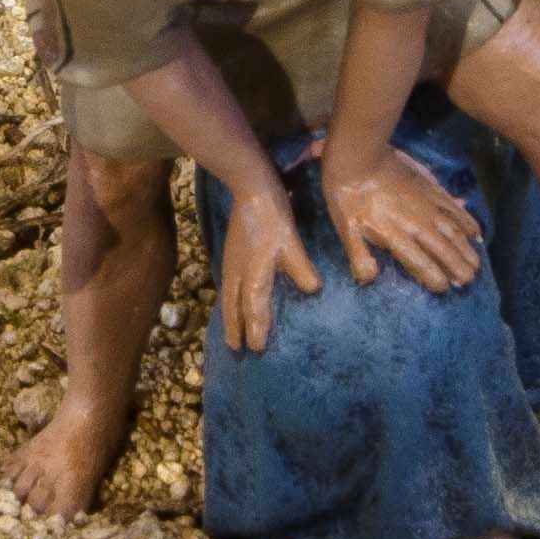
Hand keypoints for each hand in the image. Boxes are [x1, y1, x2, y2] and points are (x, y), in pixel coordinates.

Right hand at [217, 189, 320, 354]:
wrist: (250, 188)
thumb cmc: (272, 216)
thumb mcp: (291, 242)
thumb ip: (301, 268)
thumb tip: (313, 290)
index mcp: (253, 273)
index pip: (253, 308)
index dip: (255, 329)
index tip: (256, 349)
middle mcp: (238, 272)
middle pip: (233, 307)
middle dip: (234, 329)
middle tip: (234, 349)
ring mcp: (231, 262)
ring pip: (227, 297)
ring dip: (228, 317)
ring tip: (229, 333)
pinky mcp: (230, 254)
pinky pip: (226, 286)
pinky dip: (227, 301)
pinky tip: (230, 301)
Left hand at [320, 148, 483, 294]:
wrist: (358, 155)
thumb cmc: (347, 194)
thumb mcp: (345, 228)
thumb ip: (359, 256)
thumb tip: (369, 279)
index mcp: (395, 236)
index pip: (422, 264)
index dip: (435, 279)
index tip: (444, 288)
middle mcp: (416, 223)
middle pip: (444, 250)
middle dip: (458, 268)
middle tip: (469, 281)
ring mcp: (426, 205)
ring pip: (453, 232)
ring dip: (466, 250)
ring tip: (476, 265)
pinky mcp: (430, 189)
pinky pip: (454, 209)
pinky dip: (467, 221)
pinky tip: (475, 232)